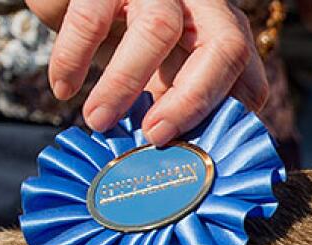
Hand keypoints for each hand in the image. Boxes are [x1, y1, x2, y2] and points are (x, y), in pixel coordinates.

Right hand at [37, 0, 269, 145]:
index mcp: (222, 31)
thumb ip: (175, 104)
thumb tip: (173, 161)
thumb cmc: (131, 38)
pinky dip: (74, 58)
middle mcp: (202, 5)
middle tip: (155, 137)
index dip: (232, 113)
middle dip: (194, 99)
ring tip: (98, 121)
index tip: (202, 149)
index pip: (247, 72)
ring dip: (125, 84)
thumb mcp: (163, 69)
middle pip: (225, 47)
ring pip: (159, 28)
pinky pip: (92, 18)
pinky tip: (64, 88)